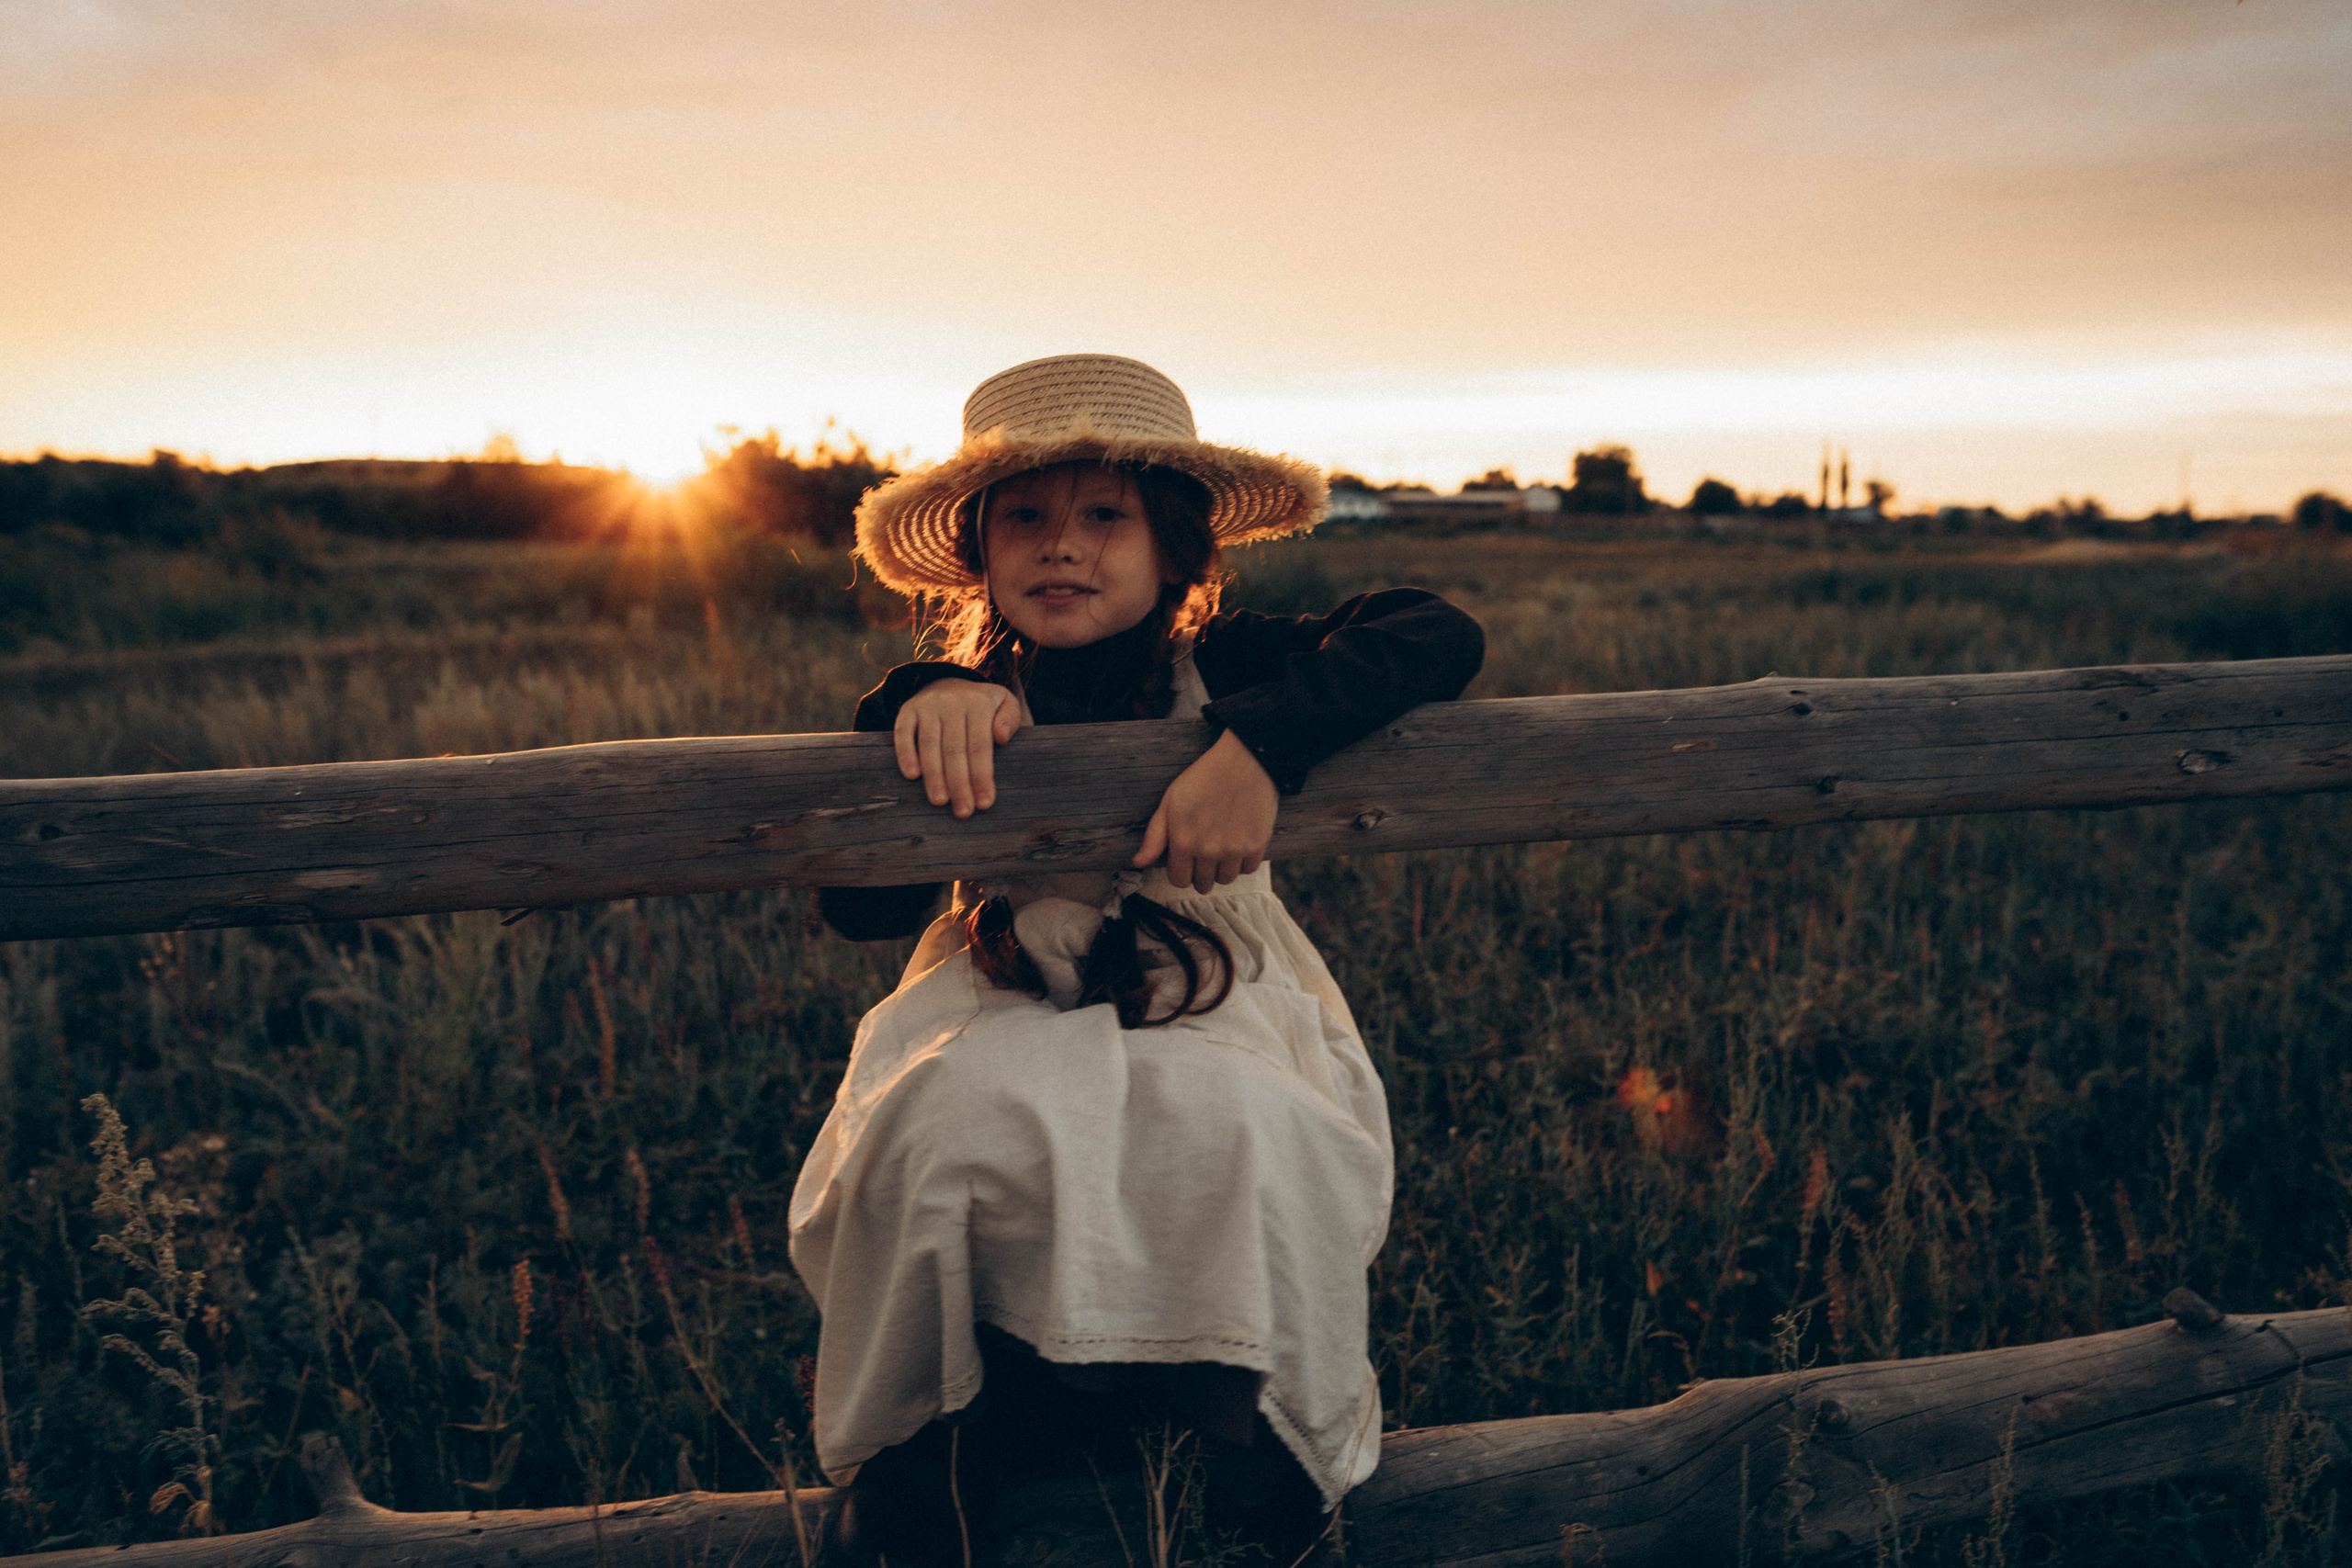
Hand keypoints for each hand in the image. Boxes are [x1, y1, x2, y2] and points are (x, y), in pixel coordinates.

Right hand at [894, 680, 1020, 817]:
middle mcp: (951, 702)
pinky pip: (903, 732)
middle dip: (959, 783)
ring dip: (933, 775)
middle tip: (963, 811)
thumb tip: (1002, 737)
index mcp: (978, 703)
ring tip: (940, 801)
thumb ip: (1010, 718)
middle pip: (954, 749)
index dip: (981, 776)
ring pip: (929, 744)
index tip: (984, 803)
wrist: (948, 682)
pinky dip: (906, 753)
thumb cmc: (982, 705)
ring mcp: (927, 705)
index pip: (979, 745)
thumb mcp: (1005, 703)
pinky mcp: (908, 709)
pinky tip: (912, 776)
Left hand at [1133, 729, 1278, 892]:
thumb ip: (1154, 836)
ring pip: (1226, 880)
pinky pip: (1248, 870)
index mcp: (1182, 842)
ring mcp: (1233, 850)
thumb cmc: (1204, 777)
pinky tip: (1239, 842)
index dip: (1181, 872)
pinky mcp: (1256, 846)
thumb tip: (1138, 863)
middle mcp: (1207, 851)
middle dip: (1201, 873)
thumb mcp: (1170, 802)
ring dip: (1222, 869)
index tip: (1186, 861)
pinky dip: (1243, 861)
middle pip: (1203, 884)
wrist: (1243, 761)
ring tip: (1222, 847)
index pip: (1179, 881)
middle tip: (1205, 852)